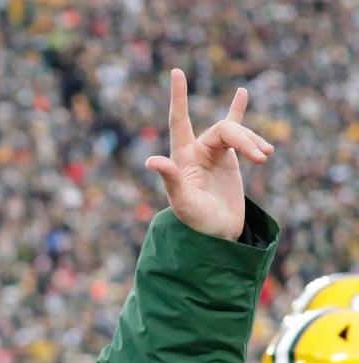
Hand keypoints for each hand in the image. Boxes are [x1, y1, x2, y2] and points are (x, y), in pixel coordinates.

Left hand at [145, 69, 273, 240]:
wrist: (216, 235)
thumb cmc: (196, 222)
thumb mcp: (183, 202)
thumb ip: (171, 179)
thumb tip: (151, 161)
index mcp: (181, 157)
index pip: (179, 121)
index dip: (179, 97)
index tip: (176, 71)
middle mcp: (195, 151)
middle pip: (223, 130)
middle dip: (244, 139)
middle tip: (262, 158)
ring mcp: (212, 154)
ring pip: (236, 133)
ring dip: (253, 141)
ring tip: (267, 156)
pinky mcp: (228, 159)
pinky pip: (235, 131)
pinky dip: (240, 114)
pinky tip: (243, 94)